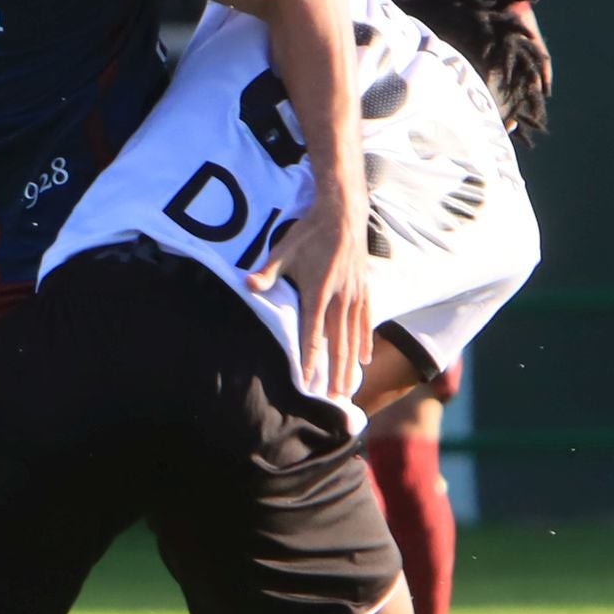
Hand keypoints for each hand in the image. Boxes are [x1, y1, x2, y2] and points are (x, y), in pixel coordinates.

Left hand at [245, 197, 373, 398]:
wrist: (343, 214)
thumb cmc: (309, 233)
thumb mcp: (284, 250)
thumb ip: (267, 273)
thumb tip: (247, 285)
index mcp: (318, 291)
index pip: (313, 334)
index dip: (311, 360)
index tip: (309, 381)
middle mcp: (339, 298)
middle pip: (337, 343)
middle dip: (334, 373)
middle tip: (332, 399)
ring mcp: (354, 295)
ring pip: (353, 337)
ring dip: (349, 365)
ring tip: (347, 389)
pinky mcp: (364, 290)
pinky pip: (366, 322)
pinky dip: (364, 342)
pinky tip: (364, 361)